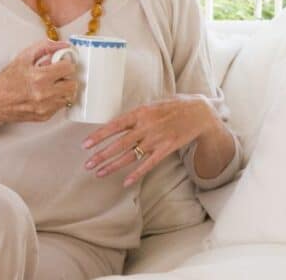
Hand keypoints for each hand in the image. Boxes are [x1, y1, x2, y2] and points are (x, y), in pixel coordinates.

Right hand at [0, 39, 78, 122]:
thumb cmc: (7, 81)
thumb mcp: (23, 57)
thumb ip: (44, 47)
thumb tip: (62, 45)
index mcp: (40, 77)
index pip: (69, 68)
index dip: (66, 63)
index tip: (61, 63)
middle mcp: (44, 94)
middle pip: (73, 84)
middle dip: (67, 77)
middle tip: (58, 75)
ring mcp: (45, 107)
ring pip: (69, 96)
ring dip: (64, 89)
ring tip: (52, 85)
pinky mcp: (45, 116)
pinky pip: (60, 106)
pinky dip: (57, 99)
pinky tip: (46, 94)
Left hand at [81, 94, 221, 186]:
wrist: (199, 113)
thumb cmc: (174, 106)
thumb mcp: (153, 104)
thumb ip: (136, 114)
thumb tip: (117, 123)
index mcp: (141, 112)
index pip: (115, 125)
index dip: (99, 135)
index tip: (85, 144)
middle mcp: (147, 126)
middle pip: (119, 143)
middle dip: (101, 155)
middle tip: (87, 164)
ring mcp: (156, 139)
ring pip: (130, 155)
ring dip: (113, 165)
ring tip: (99, 173)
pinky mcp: (166, 149)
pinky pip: (148, 164)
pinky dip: (136, 174)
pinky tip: (125, 182)